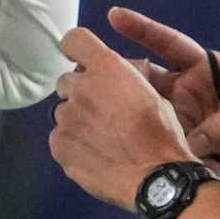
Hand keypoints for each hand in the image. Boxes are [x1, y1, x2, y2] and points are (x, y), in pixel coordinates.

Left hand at [49, 26, 195, 206]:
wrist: (155, 178)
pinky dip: (72, 143)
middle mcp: (81, 88)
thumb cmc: (161, 135)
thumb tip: (116, 75)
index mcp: (107, 68)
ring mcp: (66, 117)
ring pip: (63, 111)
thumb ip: (125, 79)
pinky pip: (59, 137)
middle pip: (66, 81)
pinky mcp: (58, 144)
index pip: (74, 40)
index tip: (80, 58)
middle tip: (102, 111)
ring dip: (77, 119)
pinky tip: (94, 154)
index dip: (76, 48)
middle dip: (80, 92)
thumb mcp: (153, 93)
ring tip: (101, 138)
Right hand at [108, 8, 219, 177]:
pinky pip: (151, 133)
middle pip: (146, 76)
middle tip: (90, 73)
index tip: (115, 16)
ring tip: (94, 106)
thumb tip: (195, 142)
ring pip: (142, 105)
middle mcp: (186, 88)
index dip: (144, 30)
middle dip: (120, 73)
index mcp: (208, 70)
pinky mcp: (175, 139)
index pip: (171, 44)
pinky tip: (112, 137)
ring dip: (122, 106)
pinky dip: (135, 135)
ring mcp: (177, 114)